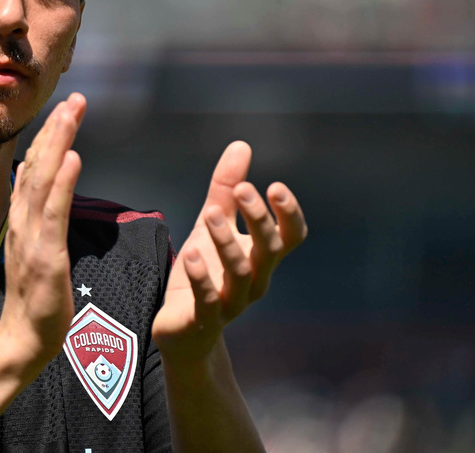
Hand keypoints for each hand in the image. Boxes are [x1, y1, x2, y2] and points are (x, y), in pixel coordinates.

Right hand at [0, 93, 85, 373]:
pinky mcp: (44, 255)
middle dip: (56, 128)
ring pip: (42, 179)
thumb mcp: (36, 247)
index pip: (35, 167)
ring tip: (72, 113)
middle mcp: (21, 219)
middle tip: (74, 98)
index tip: (66, 107)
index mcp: (21, 217)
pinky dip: (61, 183)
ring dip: (58, 143)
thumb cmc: (37, 295)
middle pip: (37, 164)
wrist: (25, 338)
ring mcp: (30, 236)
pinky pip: (53, 213)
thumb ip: (40, 217)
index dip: (50, 135)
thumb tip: (47, 190)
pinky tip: (73, 158)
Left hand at [152, 141, 306, 363]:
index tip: (274, 186)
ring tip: (210, 215)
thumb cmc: (205, 272)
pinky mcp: (204, 320)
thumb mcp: (211, 224)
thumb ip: (225, 189)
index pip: (291, 238)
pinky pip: (209, 301)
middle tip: (243, 189)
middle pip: (270, 251)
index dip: (289, 214)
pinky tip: (193, 254)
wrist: (183, 330)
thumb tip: (241, 145)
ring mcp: (232, 303)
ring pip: (241, 274)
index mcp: (261, 258)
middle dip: (259, 220)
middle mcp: (255, 281)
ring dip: (228, 242)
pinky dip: (202, 278)